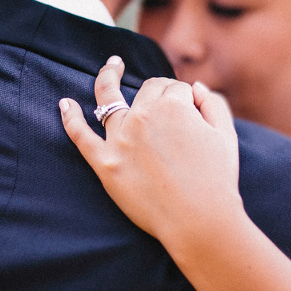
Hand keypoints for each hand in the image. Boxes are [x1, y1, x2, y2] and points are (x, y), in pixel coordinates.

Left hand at [59, 56, 243, 243]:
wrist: (199, 222)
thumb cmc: (217, 180)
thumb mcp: (225, 135)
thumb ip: (213, 103)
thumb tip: (193, 88)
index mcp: (173, 105)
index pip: (176, 88)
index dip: (186, 100)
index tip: (192, 115)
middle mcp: (143, 116)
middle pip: (147, 90)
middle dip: (159, 93)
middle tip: (168, 109)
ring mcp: (120, 139)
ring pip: (110, 98)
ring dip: (109, 78)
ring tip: (112, 68)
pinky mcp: (104, 164)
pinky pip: (80, 136)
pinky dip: (70, 118)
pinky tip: (65, 103)